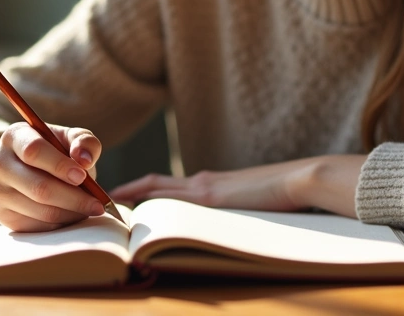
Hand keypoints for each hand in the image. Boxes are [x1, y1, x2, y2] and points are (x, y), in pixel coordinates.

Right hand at [0, 122, 106, 231]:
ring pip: (40, 210)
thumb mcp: (69, 138)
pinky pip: (38, 226)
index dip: (60, 166)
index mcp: (13, 136)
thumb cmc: (54, 151)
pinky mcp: (3, 216)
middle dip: (74, 198)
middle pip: (38, 187)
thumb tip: (84, 160)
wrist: (27, 168)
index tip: (82, 176)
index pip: (33, 152)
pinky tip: (72, 215)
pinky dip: (61, 223)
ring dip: (72, 213)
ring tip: (90, 208)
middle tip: (98, 204)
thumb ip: (84, 142)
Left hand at [108, 154, 367, 216]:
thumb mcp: (249, 203)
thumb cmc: (283, 193)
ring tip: (110, 207)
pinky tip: (136, 214)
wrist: (300, 179)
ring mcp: (205, 189)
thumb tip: (222, 223)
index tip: (122, 197)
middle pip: (155, 185)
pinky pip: (173, 203)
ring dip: (135, 199)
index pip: (167, 186)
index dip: (143, 190)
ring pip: (158, 192)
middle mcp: (202, 182)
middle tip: (103, 200)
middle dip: (129, 193)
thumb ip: (231, 209)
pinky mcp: (212, 198)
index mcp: (211, 183)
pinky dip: (152, 206)